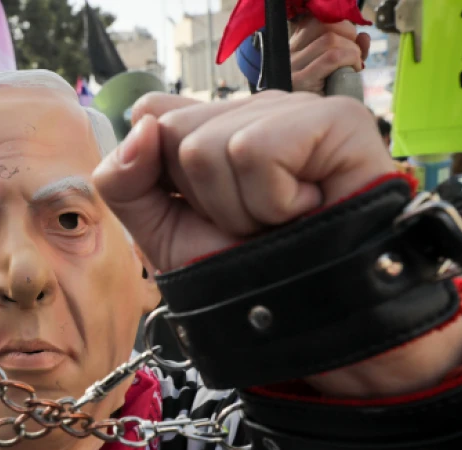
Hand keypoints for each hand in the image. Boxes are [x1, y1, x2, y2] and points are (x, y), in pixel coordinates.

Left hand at [95, 92, 461, 398]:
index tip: (200, 212)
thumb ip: (125, 182)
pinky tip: (306, 212)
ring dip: (238, 209)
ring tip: (279, 223)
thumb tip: (139, 128)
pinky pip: (255, 151)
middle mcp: (255, 112)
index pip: (152, 114)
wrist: (305, 326)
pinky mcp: (336, 120)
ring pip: (207, 147)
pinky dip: (271, 202)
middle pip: (174, 129)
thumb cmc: (242, 277)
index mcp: (218, 128)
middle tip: (248, 222)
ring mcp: (296, 111)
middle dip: (202, 198)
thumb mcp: (162, 233)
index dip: (159, 172)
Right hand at [290, 15, 370, 93]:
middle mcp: (289, 54)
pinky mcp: (300, 80)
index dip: (341, 26)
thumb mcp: (337, 69)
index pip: (316, 20)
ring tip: (351, 67)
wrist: (306, 131)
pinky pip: (333, 57)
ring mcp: (292, 67)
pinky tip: (351, 72)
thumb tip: (363, 36)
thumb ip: (350, 49)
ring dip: (352, 52)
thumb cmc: (323, 100)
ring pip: (331, 40)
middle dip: (349, 37)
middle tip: (352, 58)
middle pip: (326, 26)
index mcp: (294, 47)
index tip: (349, 42)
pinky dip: (350, 60)